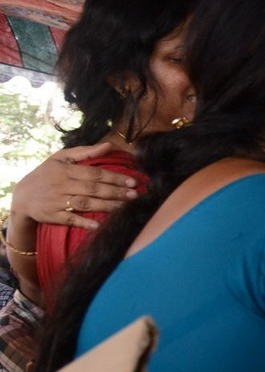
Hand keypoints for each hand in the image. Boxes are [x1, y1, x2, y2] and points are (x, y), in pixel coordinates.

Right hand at [11, 143, 138, 232]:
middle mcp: (61, 185)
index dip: (114, 178)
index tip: (133, 182)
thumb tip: (109, 146)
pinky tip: (98, 225)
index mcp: (65, 170)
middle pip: (93, 189)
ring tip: (125, 208)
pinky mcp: (52, 215)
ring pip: (85, 203)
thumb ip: (85, 152)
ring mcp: (56, 201)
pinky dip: (84, 222)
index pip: (94, 174)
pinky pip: (70, 219)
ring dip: (106, 206)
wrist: (22, 197)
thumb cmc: (46, 174)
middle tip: (135, 196)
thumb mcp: (60, 158)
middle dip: (115, 192)